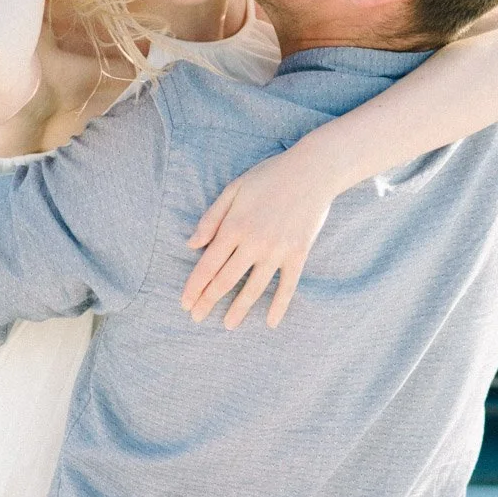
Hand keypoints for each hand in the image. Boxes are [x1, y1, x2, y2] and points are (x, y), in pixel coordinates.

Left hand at [181, 149, 335, 328]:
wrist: (313, 171)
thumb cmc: (269, 176)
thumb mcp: (234, 189)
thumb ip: (211, 218)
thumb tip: (190, 245)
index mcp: (234, 226)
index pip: (208, 265)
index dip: (194, 286)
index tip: (185, 303)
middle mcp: (254, 243)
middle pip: (226, 280)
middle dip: (208, 301)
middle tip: (197, 318)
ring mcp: (277, 251)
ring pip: (254, 288)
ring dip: (239, 309)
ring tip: (228, 325)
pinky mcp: (298, 254)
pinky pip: (287, 286)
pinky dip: (279, 306)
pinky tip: (271, 322)